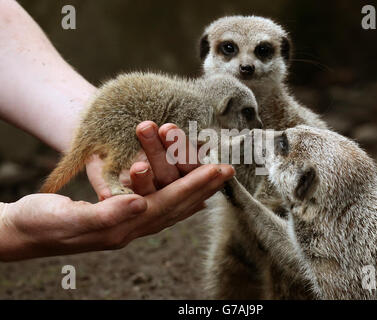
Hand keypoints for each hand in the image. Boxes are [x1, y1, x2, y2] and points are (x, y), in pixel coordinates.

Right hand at [0, 121, 234, 260]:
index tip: (218, 170)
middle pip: (176, 206)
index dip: (193, 186)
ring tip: (216, 177)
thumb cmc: (40, 220)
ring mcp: (129, 225)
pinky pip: (159, 208)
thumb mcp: (68, 217)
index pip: (167, 204)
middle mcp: (131, 229)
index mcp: (122, 227)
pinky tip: (189, 195)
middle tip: (229, 170)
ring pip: (171, 206)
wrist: (24, 230)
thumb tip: (141, 202)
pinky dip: (177, 198)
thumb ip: (107, 213)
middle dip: (204, 187)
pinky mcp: (123, 218)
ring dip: (195, 191)